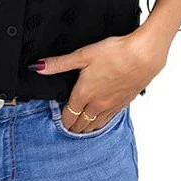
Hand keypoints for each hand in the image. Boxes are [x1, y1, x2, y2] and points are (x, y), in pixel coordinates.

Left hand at [28, 27, 167, 133]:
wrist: (143, 56)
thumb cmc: (114, 53)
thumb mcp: (82, 55)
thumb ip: (59, 63)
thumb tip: (38, 67)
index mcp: (84, 94)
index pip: (68, 116)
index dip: (61, 119)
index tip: (58, 119)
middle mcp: (97, 105)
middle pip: (81, 125)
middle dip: (72, 126)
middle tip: (66, 125)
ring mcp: (112, 106)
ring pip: (95, 126)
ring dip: (86, 128)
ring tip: (80, 126)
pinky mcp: (124, 104)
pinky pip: (108, 121)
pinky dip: (100, 123)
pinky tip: (99, 119)